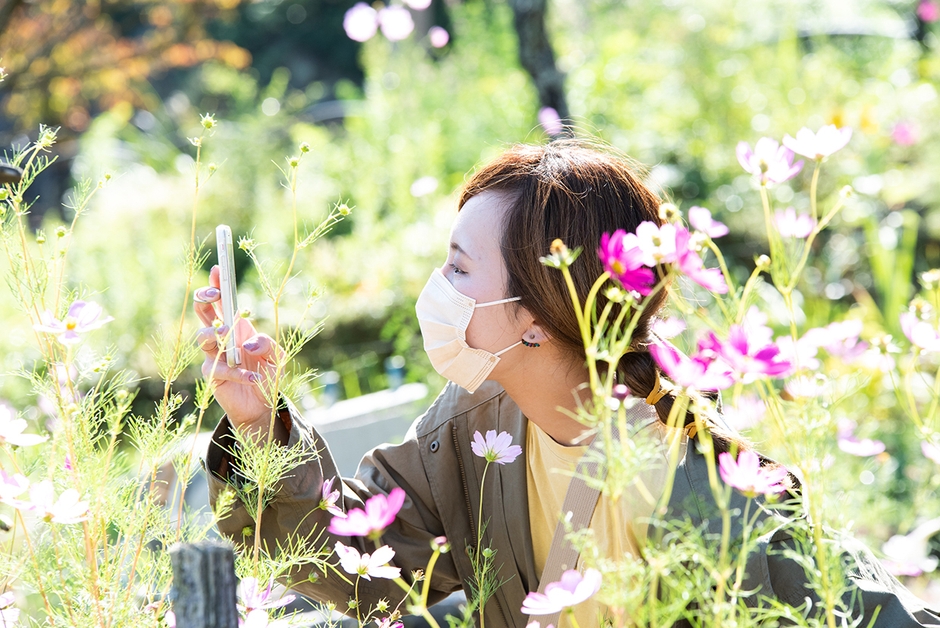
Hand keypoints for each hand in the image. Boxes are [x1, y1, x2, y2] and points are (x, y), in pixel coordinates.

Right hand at [194, 265, 284, 436]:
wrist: (262, 403)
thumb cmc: (267, 372)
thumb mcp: (277, 356)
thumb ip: (267, 344)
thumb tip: (247, 344)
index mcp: (236, 326)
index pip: (222, 301)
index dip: (217, 284)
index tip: (218, 269)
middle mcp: (221, 337)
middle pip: (203, 313)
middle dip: (204, 300)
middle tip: (213, 295)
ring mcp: (214, 355)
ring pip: (202, 337)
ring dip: (214, 332)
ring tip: (228, 333)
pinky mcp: (213, 376)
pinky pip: (219, 369)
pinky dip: (237, 372)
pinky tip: (254, 377)